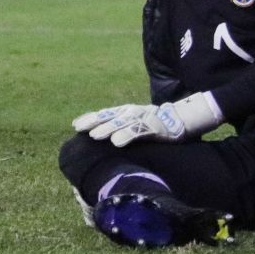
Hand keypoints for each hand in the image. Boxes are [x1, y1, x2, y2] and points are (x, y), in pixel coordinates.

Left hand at [73, 93, 220, 147]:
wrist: (179, 119)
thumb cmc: (153, 124)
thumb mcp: (135, 123)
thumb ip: (120, 128)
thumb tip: (102, 137)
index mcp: (125, 112)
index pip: (104, 114)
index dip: (90, 118)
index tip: (75, 125)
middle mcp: (130, 112)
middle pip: (108, 116)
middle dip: (93, 122)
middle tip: (79, 128)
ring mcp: (141, 118)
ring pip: (120, 123)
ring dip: (107, 129)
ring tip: (94, 136)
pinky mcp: (152, 127)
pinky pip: (137, 131)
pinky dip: (126, 136)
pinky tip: (116, 142)